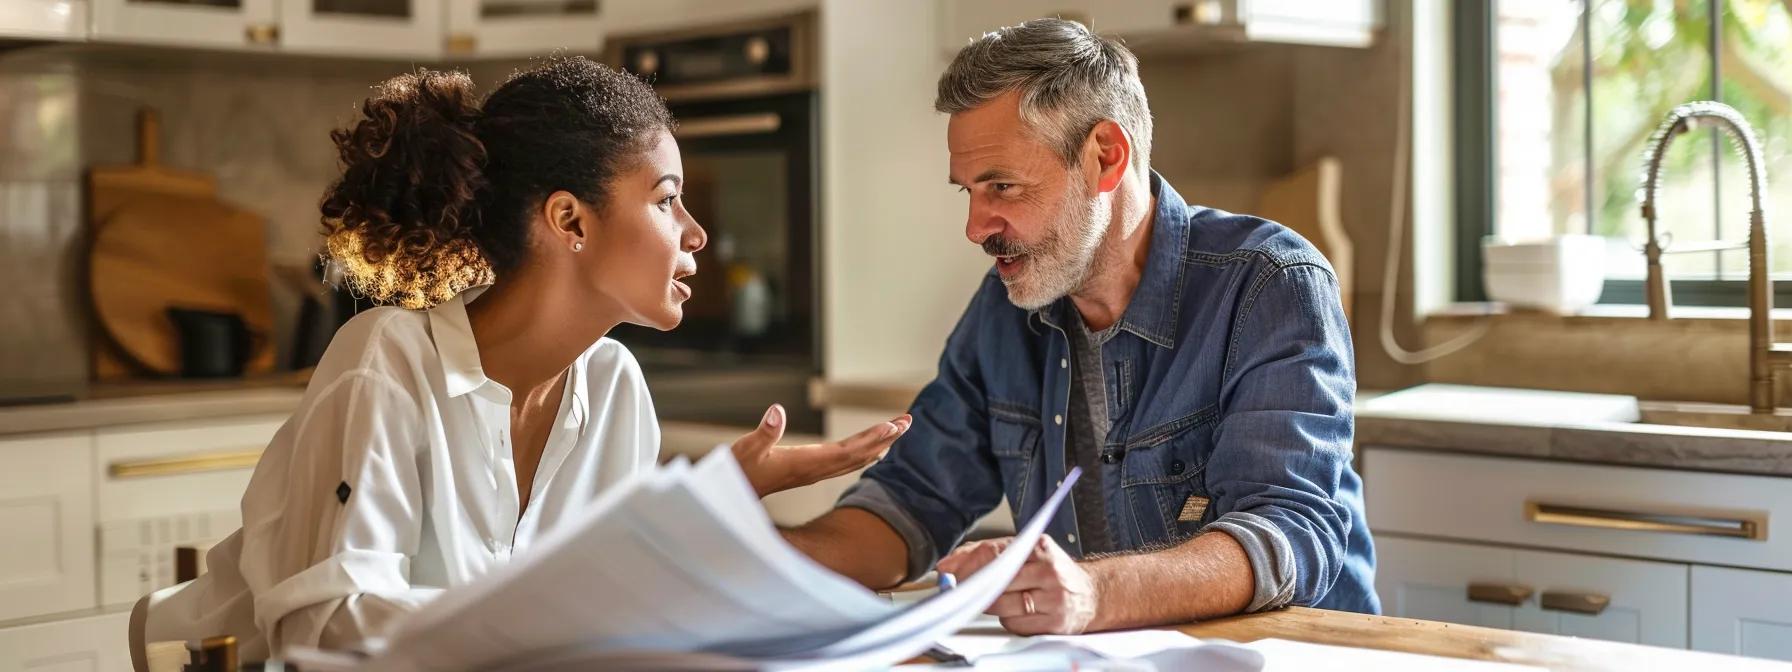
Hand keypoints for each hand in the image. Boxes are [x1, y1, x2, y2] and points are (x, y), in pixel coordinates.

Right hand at [732, 404, 910, 497]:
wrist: (731, 494)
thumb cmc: (739, 470)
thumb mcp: (747, 449)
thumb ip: (764, 432)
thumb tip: (776, 411)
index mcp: (806, 464)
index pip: (846, 451)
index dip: (870, 438)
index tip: (892, 426)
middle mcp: (815, 470)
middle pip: (859, 454)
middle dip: (885, 438)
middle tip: (908, 421)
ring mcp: (813, 472)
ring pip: (855, 459)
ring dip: (879, 444)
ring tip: (898, 430)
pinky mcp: (809, 471)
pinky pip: (845, 463)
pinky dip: (864, 453)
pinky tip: (874, 450)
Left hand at [938, 535, 1100, 634]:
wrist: (1090, 595)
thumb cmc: (1052, 573)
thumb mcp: (1027, 553)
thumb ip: (987, 553)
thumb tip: (948, 564)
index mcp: (1039, 547)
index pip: (994, 553)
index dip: (966, 564)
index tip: (948, 572)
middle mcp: (1048, 570)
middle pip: (995, 580)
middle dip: (972, 587)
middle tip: (959, 591)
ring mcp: (1053, 597)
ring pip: (1002, 605)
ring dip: (990, 605)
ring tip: (996, 599)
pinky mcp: (1054, 622)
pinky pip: (1015, 624)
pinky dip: (1008, 619)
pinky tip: (1016, 612)